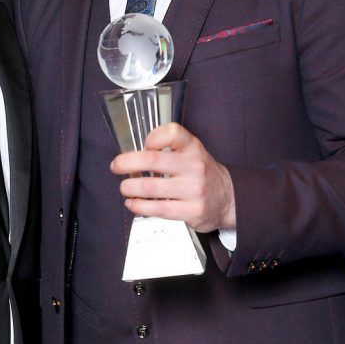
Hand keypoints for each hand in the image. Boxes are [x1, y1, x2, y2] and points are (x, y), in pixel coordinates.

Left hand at [111, 122, 235, 232]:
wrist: (228, 199)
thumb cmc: (202, 174)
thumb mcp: (191, 152)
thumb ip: (167, 147)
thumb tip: (133, 154)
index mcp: (193, 148)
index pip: (171, 132)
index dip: (151, 137)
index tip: (143, 145)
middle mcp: (194, 166)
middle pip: (152, 159)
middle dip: (126, 163)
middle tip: (116, 166)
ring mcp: (193, 190)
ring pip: (150, 187)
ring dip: (129, 188)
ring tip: (125, 188)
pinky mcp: (191, 211)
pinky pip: (157, 209)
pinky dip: (138, 206)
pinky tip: (133, 203)